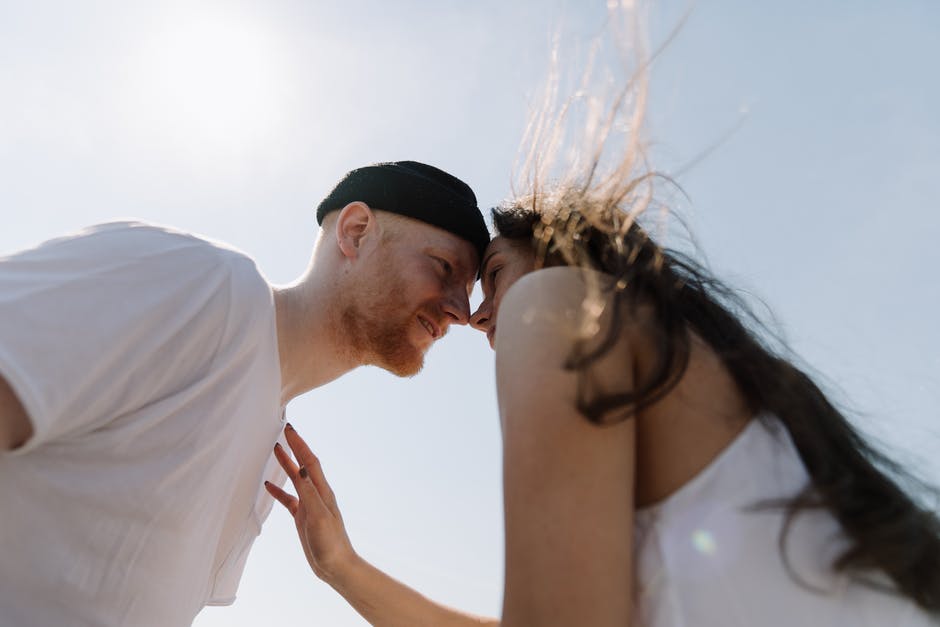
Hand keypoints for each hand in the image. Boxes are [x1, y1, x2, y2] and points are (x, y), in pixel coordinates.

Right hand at [265, 424, 356, 583]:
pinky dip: (279, 490)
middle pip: (302, 465)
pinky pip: (289, 499)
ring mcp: (310, 505)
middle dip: (293, 447)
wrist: (336, 566)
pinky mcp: (303, 517)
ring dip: (285, 464)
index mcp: (322, 491)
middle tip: (282, 431)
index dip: (299, 444)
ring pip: (295, 479)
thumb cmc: (330, 543)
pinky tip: (268, 485)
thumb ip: (309, 493)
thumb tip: (300, 469)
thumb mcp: (319, 517)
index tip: (288, 429)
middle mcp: (317, 494)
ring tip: (274, 450)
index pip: (309, 461)